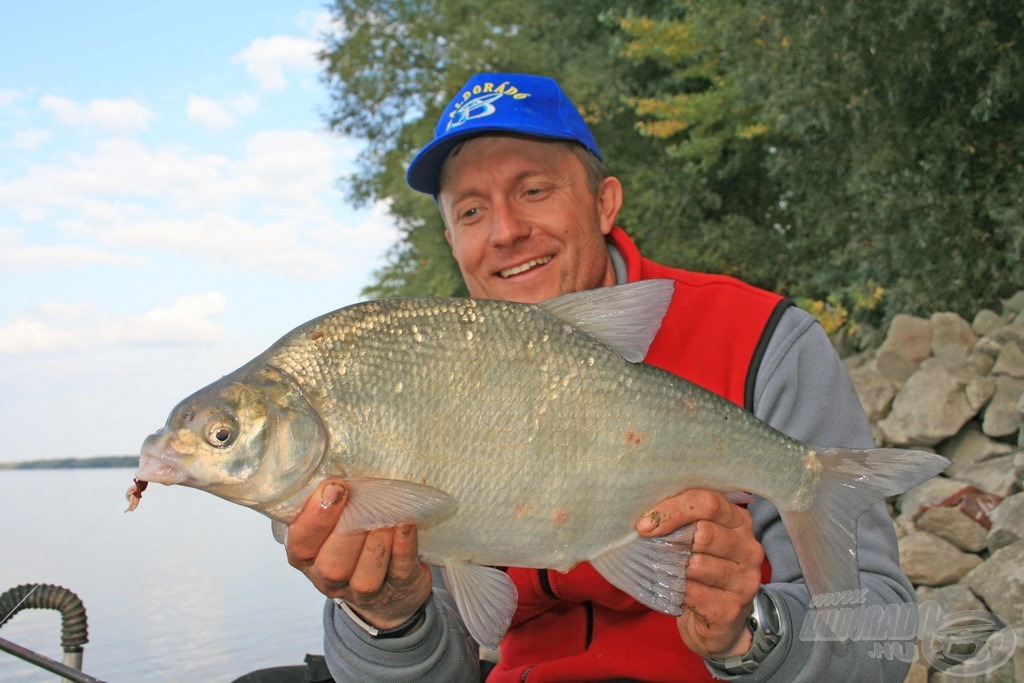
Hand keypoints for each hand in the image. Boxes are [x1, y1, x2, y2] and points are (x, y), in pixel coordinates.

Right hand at [285, 478, 432, 628]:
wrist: (390, 582)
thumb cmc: (354, 536)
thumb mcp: (333, 518)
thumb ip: (330, 499)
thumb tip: (340, 461)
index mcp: (306, 555)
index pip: (300, 543)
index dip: (316, 517)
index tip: (334, 487)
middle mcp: (328, 577)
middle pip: (331, 565)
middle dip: (348, 532)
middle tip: (363, 500)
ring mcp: (362, 591)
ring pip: (365, 577)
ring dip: (376, 543)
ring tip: (386, 516)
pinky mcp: (397, 589)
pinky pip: (399, 571)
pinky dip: (403, 546)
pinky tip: (406, 524)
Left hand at [636, 489, 763, 658]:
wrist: (716, 622)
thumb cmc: (700, 570)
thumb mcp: (695, 538)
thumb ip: (681, 521)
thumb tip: (647, 518)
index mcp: (739, 521)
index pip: (709, 503)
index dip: (673, 510)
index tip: (645, 524)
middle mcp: (749, 548)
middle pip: (704, 533)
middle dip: (671, 541)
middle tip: (654, 550)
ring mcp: (745, 580)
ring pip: (697, 564)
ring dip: (673, 568)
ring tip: (667, 572)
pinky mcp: (731, 608)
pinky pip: (692, 592)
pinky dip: (676, 590)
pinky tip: (675, 591)